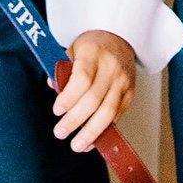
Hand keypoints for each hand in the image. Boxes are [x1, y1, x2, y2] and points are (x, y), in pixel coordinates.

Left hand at [50, 29, 137, 151]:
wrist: (120, 37)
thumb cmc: (92, 45)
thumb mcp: (73, 49)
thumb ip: (62, 68)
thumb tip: (52, 86)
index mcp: (93, 53)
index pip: (82, 79)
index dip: (69, 98)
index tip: (57, 110)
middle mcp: (111, 68)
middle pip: (93, 99)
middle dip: (75, 120)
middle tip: (60, 132)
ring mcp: (122, 82)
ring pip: (108, 112)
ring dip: (91, 132)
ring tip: (77, 145)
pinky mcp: (130, 93)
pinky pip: (117, 116)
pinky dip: (104, 131)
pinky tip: (91, 141)